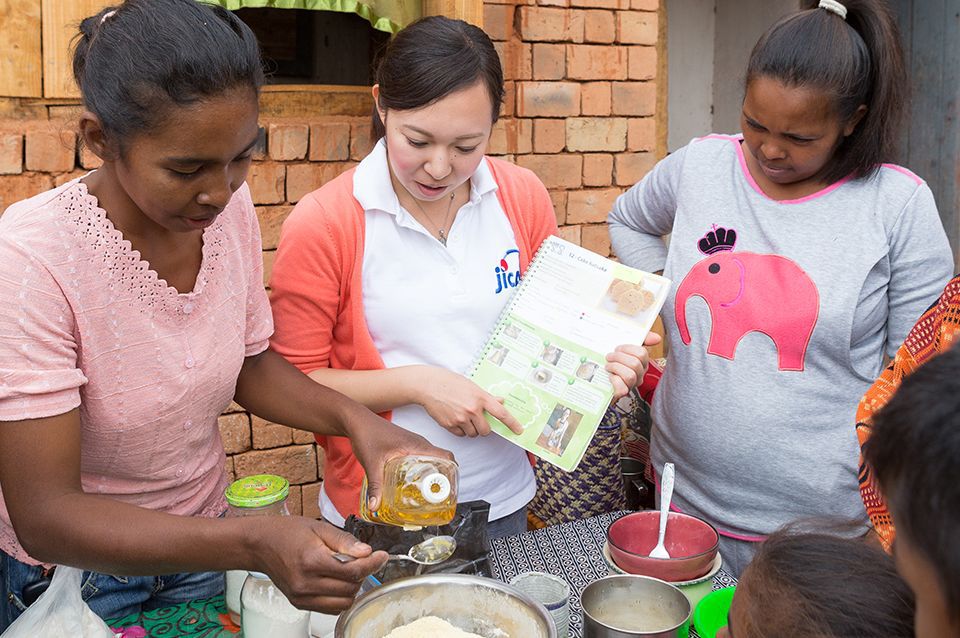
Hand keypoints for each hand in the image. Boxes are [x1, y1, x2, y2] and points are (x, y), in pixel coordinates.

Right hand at [254, 517, 387, 613]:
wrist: (260, 545)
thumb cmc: (288, 532)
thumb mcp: (319, 527)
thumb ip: (344, 541)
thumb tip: (366, 552)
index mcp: (312, 561)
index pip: (353, 571)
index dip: (372, 564)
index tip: (382, 556)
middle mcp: (306, 583)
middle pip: (350, 588)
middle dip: (363, 573)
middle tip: (362, 559)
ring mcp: (302, 596)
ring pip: (343, 602)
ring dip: (352, 587)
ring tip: (348, 570)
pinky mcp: (299, 603)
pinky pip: (330, 608)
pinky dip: (340, 597)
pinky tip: (337, 581)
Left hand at [344, 408, 454, 511]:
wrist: (357, 421)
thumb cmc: (366, 435)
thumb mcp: (372, 463)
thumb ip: (375, 485)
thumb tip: (375, 506)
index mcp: (417, 445)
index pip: (446, 456)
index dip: (452, 472)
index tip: (448, 489)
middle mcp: (419, 443)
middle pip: (441, 460)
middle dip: (442, 478)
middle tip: (437, 496)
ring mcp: (413, 443)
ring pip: (431, 459)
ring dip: (432, 473)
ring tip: (426, 492)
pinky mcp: (406, 445)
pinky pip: (421, 457)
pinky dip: (422, 469)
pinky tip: (412, 481)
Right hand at [413, 366, 523, 437]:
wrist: (428, 385)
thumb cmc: (450, 382)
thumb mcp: (471, 386)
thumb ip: (486, 396)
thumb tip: (501, 401)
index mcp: (480, 397)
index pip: (501, 413)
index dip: (512, 423)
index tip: (518, 430)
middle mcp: (472, 409)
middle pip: (486, 430)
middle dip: (484, 428)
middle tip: (478, 420)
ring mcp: (460, 418)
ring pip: (473, 434)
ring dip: (472, 429)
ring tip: (464, 417)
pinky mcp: (450, 425)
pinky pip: (461, 434)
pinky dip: (461, 430)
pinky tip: (455, 418)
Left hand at [605, 332, 660, 399]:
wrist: (596, 370)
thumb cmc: (613, 358)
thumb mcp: (626, 345)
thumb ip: (643, 338)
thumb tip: (657, 338)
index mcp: (642, 361)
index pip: (642, 353)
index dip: (628, 349)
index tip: (617, 348)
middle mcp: (639, 374)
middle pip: (635, 364)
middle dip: (619, 357)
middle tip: (609, 356)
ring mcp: (632, 384)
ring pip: (630, 376)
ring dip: (615, 368)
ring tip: (608, 365)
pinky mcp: (622, 393)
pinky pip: (622, 389)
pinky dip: (614, 381)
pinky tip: (610, 376)